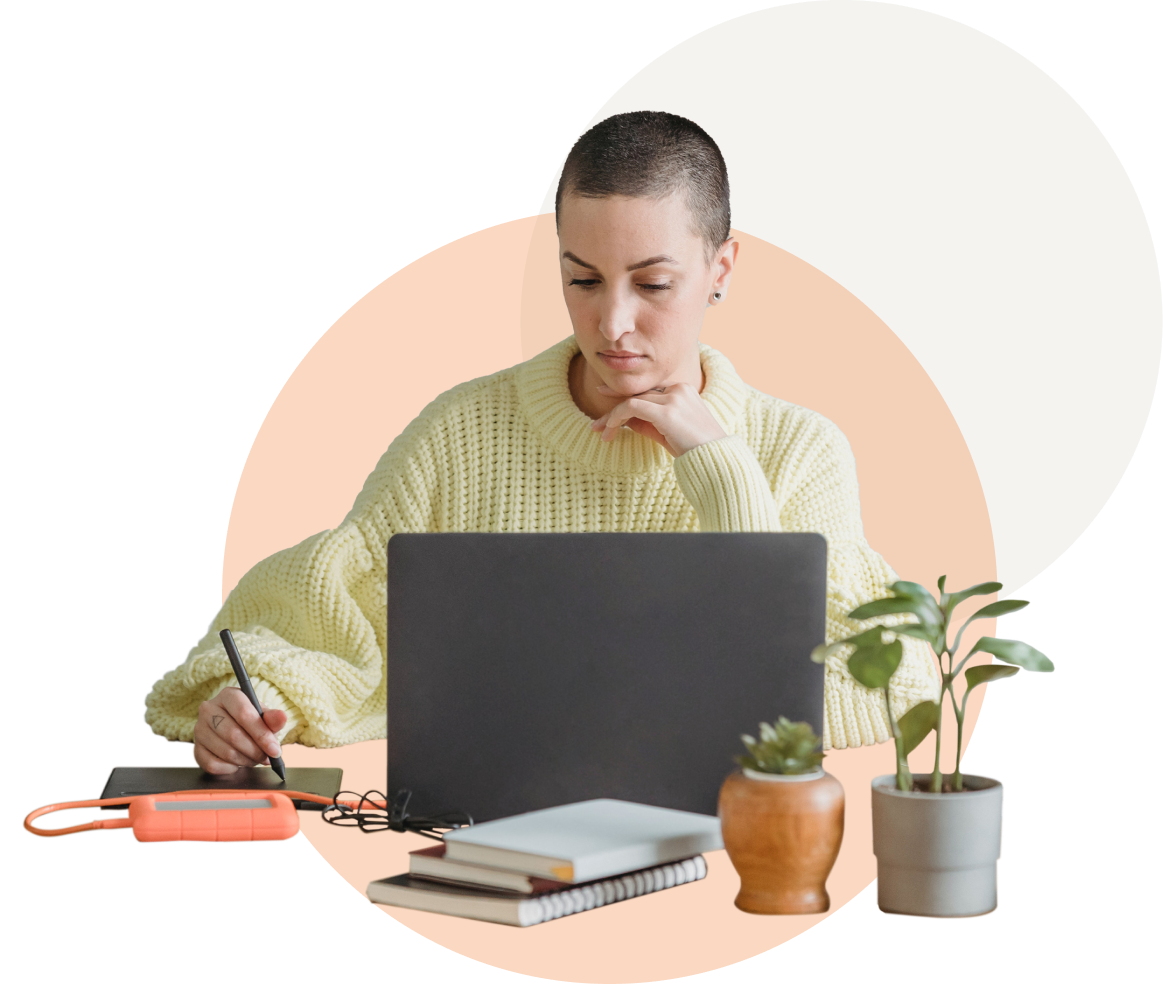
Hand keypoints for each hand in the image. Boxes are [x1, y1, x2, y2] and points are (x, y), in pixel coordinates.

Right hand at [192, 687, 286, 774]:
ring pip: (225, 751)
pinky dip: (230, 768)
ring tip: (254, 759)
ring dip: (245, 760)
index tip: (275, 750)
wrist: (236, 727)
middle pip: (233, 735)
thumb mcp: (264, 716)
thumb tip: (282, 717)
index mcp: (229, 695)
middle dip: (255, 751)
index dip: (261, 735)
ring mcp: (199, 729)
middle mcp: (209, 709)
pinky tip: (238, 764)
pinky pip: (212, 765)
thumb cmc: (251, 720)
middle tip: (266, 758)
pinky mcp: (196, 748)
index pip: (244, 714)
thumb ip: (273, 718)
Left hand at [590, 381, 726, 456]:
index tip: (606, 399)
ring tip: (599, 431)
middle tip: (596, 424)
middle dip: (614, 410)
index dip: (624, 396)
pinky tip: (610, 430)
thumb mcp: (667, 433)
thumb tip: (624, 420)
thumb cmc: (694, 450)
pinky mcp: (666, 411)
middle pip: (638, 395)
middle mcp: (678, 389)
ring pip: (632, 400)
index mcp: (683, 390)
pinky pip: (632, 407)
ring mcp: (673, 399)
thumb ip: (648, 422)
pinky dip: (617, 417)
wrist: (715, 460)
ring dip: (612, 417)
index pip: (647, 392)